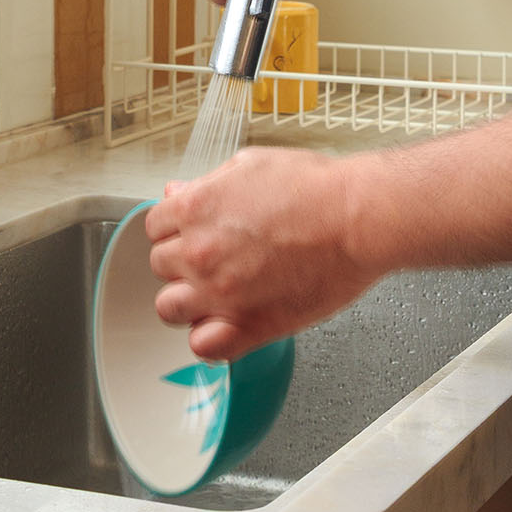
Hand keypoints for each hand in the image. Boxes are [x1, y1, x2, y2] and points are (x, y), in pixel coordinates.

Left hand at [144, 147, 378, 359]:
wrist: (357, 218)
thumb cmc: (316, 189)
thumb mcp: (250, 165)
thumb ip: (206, 184)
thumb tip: (178, 193)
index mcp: (195, 208)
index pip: (154, 227)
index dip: (174, 229)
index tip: (189, 233)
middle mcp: (200, 251)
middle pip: (160, 266)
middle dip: (181, 262)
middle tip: (211, 259)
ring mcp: (221, 292)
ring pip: (170, 308)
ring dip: (187, 300)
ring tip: (214, 294)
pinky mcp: (249, 325)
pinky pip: (203, 347)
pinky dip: (209, 340)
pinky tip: (225, 325)